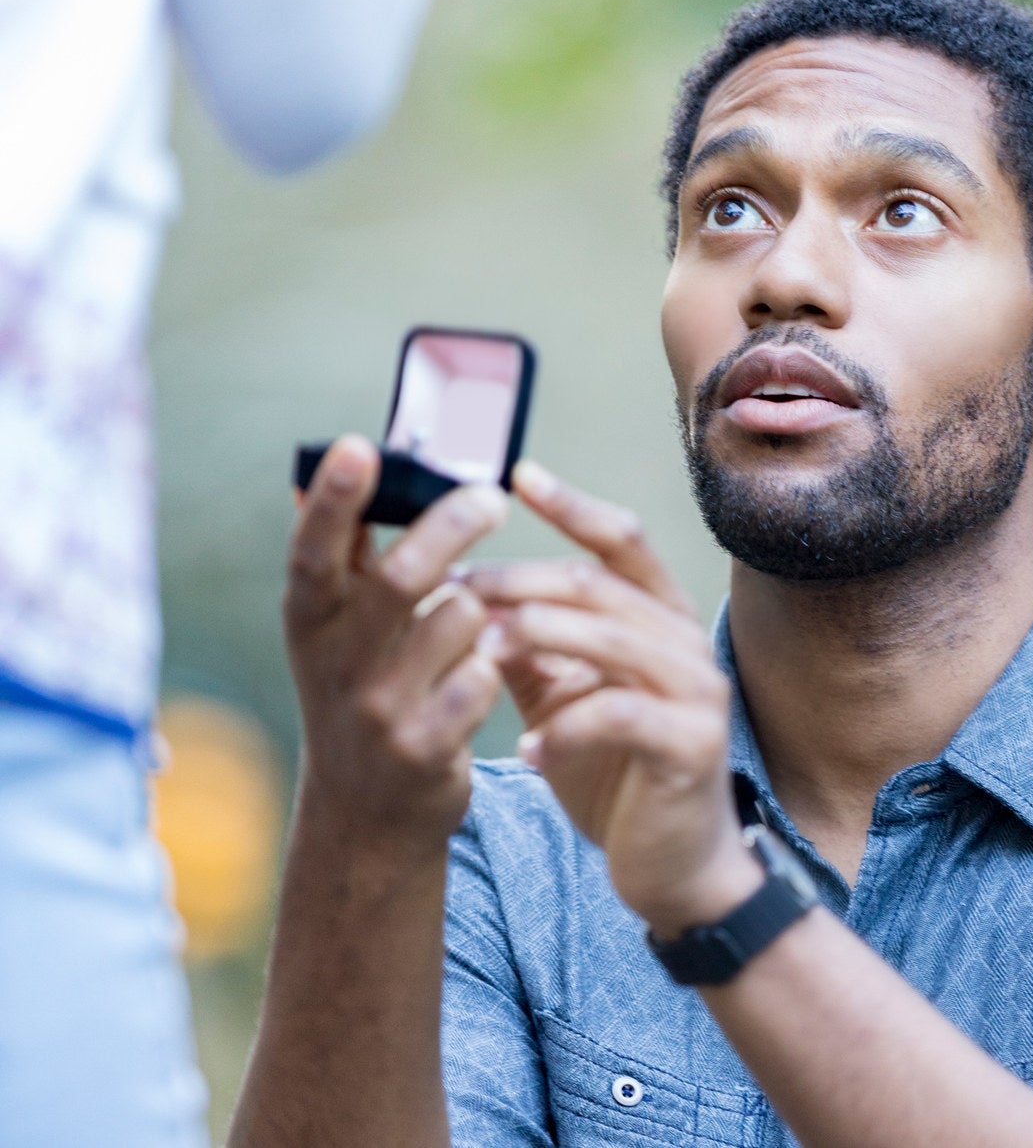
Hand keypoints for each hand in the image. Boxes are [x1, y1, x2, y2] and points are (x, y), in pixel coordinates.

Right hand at [284, 436, 508, 854]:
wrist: (365, 816)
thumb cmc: (359, 693)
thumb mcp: (333, 632)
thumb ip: (341, 556)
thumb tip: (327, 464)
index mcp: (310, 622)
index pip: (313, 552)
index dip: (332, 500)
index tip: (359, 447)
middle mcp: (335, 664)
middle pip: (399, 577)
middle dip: (452, 526)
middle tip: (492, 499)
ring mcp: (379, 710)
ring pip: (457, 617)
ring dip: (481, 606)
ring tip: (476, 620)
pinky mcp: (426, 747)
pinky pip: (484, 674)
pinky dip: (492, 661)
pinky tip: (483, 672)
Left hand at [466, 461, 762, 936]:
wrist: (674, 866)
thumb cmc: (616, 772)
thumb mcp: (564, 697)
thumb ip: (530, 647)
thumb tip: (462, 592)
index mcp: (659, 618)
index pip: (621, 541)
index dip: (571, 505)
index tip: (516, 473)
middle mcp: (686, 642)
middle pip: (600, 583)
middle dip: (522, 579)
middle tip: (458, 584)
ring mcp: (698, 692)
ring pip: (613, 637)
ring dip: (538, 638)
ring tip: (481, 651)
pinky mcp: (692, 745)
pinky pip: (621, 716)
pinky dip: (566, 727)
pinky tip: (525, 748)